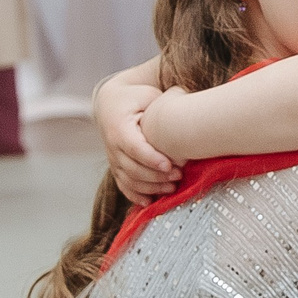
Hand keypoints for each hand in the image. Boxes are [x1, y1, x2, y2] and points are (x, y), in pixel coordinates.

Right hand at [95, 79, 177, 204]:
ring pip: (129, 180)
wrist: (110, 104)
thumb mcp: (147, 96)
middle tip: (179, 176)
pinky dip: (136, 196)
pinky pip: (124, 186)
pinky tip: (151, 201)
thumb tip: (187, 116)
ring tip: (172, 187)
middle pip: (133, 168)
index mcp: (119, 127)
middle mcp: (112, 146)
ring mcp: (113, 159)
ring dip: (151, 187)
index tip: (170, 166)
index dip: (151, 159)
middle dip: (156, 176)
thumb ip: (163, 106)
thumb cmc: (135, 98)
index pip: (134, 147)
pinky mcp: (116, 167)